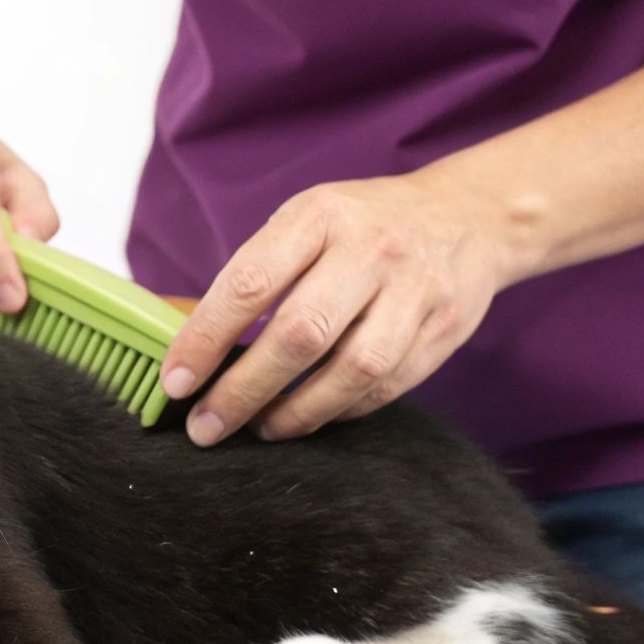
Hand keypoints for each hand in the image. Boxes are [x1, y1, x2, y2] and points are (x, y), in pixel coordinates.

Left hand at [159, 174, 519, 444]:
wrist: (468, 215)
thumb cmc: (362, 226)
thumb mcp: (306, 221)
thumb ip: (257, 273)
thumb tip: (192, 345)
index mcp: (319, 217)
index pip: (249, 283)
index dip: (206, 339)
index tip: (176, 381)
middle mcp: (370, 250)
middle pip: (299, 335)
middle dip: (243, 390)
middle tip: (206, 425)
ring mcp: (414, 292)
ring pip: (349, 370)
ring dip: (295, 412)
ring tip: (258, 428)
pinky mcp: (443, 330)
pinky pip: (384, 387)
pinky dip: (339, 410)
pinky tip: (309, 416)